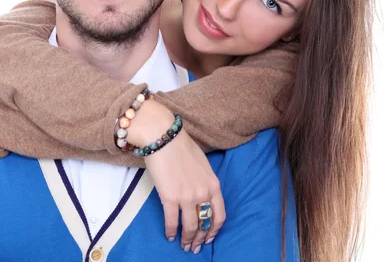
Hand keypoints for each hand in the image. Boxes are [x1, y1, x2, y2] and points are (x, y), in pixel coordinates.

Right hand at [145, 130, 225, 253]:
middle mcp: (203, 194)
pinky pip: (172, 221)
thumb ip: (204, 181)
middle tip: (194, 247)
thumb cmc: (180, 146)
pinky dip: (171, 232)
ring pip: (190, 227)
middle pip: (205, 224)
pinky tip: (170, 236)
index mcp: (213, 185)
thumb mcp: (202, 164)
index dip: (214, 230)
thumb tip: (199, 193)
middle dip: (200, 239)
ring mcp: (187, 197)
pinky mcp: (170, 198)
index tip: (209, 237)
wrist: (163, 137)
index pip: (219, 215)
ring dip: (187, 239)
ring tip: (183, 245)